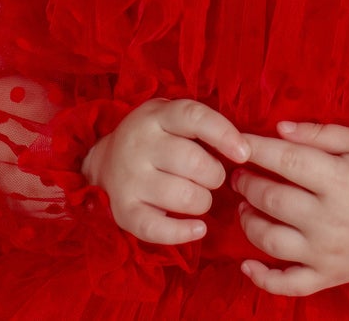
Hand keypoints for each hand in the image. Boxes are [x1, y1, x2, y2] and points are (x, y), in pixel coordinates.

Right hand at [79, 98, 248, 245]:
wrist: (104, 162)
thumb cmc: (155, 139)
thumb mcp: (172, 119)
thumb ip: (204, 126)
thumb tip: (244, 150)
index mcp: (156, 116)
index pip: (194, 118)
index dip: (224, 135)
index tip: (244, 153)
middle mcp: (139, 144)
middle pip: (193, 162)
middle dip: (215, 175)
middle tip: (211, 177)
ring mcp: (128, 178)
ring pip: (183, 196)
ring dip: (203, 201)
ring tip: (199, 197)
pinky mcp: (123, 210)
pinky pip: (157, 229)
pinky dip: (183, 233)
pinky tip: (198, 228)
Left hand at [234, 122, 348, 296]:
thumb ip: (321, 133)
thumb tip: (279, 129)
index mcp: (338, 180)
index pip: (283, 159)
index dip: (255, 149)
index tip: (237, 143)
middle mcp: (327, 219)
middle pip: (270, 198)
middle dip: (246, 183)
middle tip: (239, 174)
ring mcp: (326, 252)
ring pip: (269, 239)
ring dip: (247, 221)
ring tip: (245, 206)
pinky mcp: (328, 276)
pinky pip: (288, 284)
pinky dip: (262, 278)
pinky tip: (247, 265)